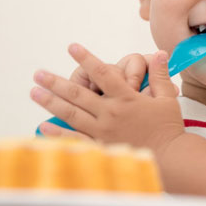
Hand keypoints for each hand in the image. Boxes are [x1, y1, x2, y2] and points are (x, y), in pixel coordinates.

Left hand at [31, 44, 184, 152]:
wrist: (171, 159)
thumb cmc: (168, 128)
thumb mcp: (167, 98)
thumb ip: (159, 75)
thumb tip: (160, 53)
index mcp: (126, 98)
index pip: (103, 73)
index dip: (87, 58)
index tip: (72, 47)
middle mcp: (110, 113)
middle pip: (78, 94)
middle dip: (56, 82)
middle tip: (38, 74)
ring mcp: (103, 131)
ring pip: (72, 114)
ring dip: (51, 102)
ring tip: (35, 93)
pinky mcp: (101, 147)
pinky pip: (76, 139)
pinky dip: (58, 133)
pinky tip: (44, 126)